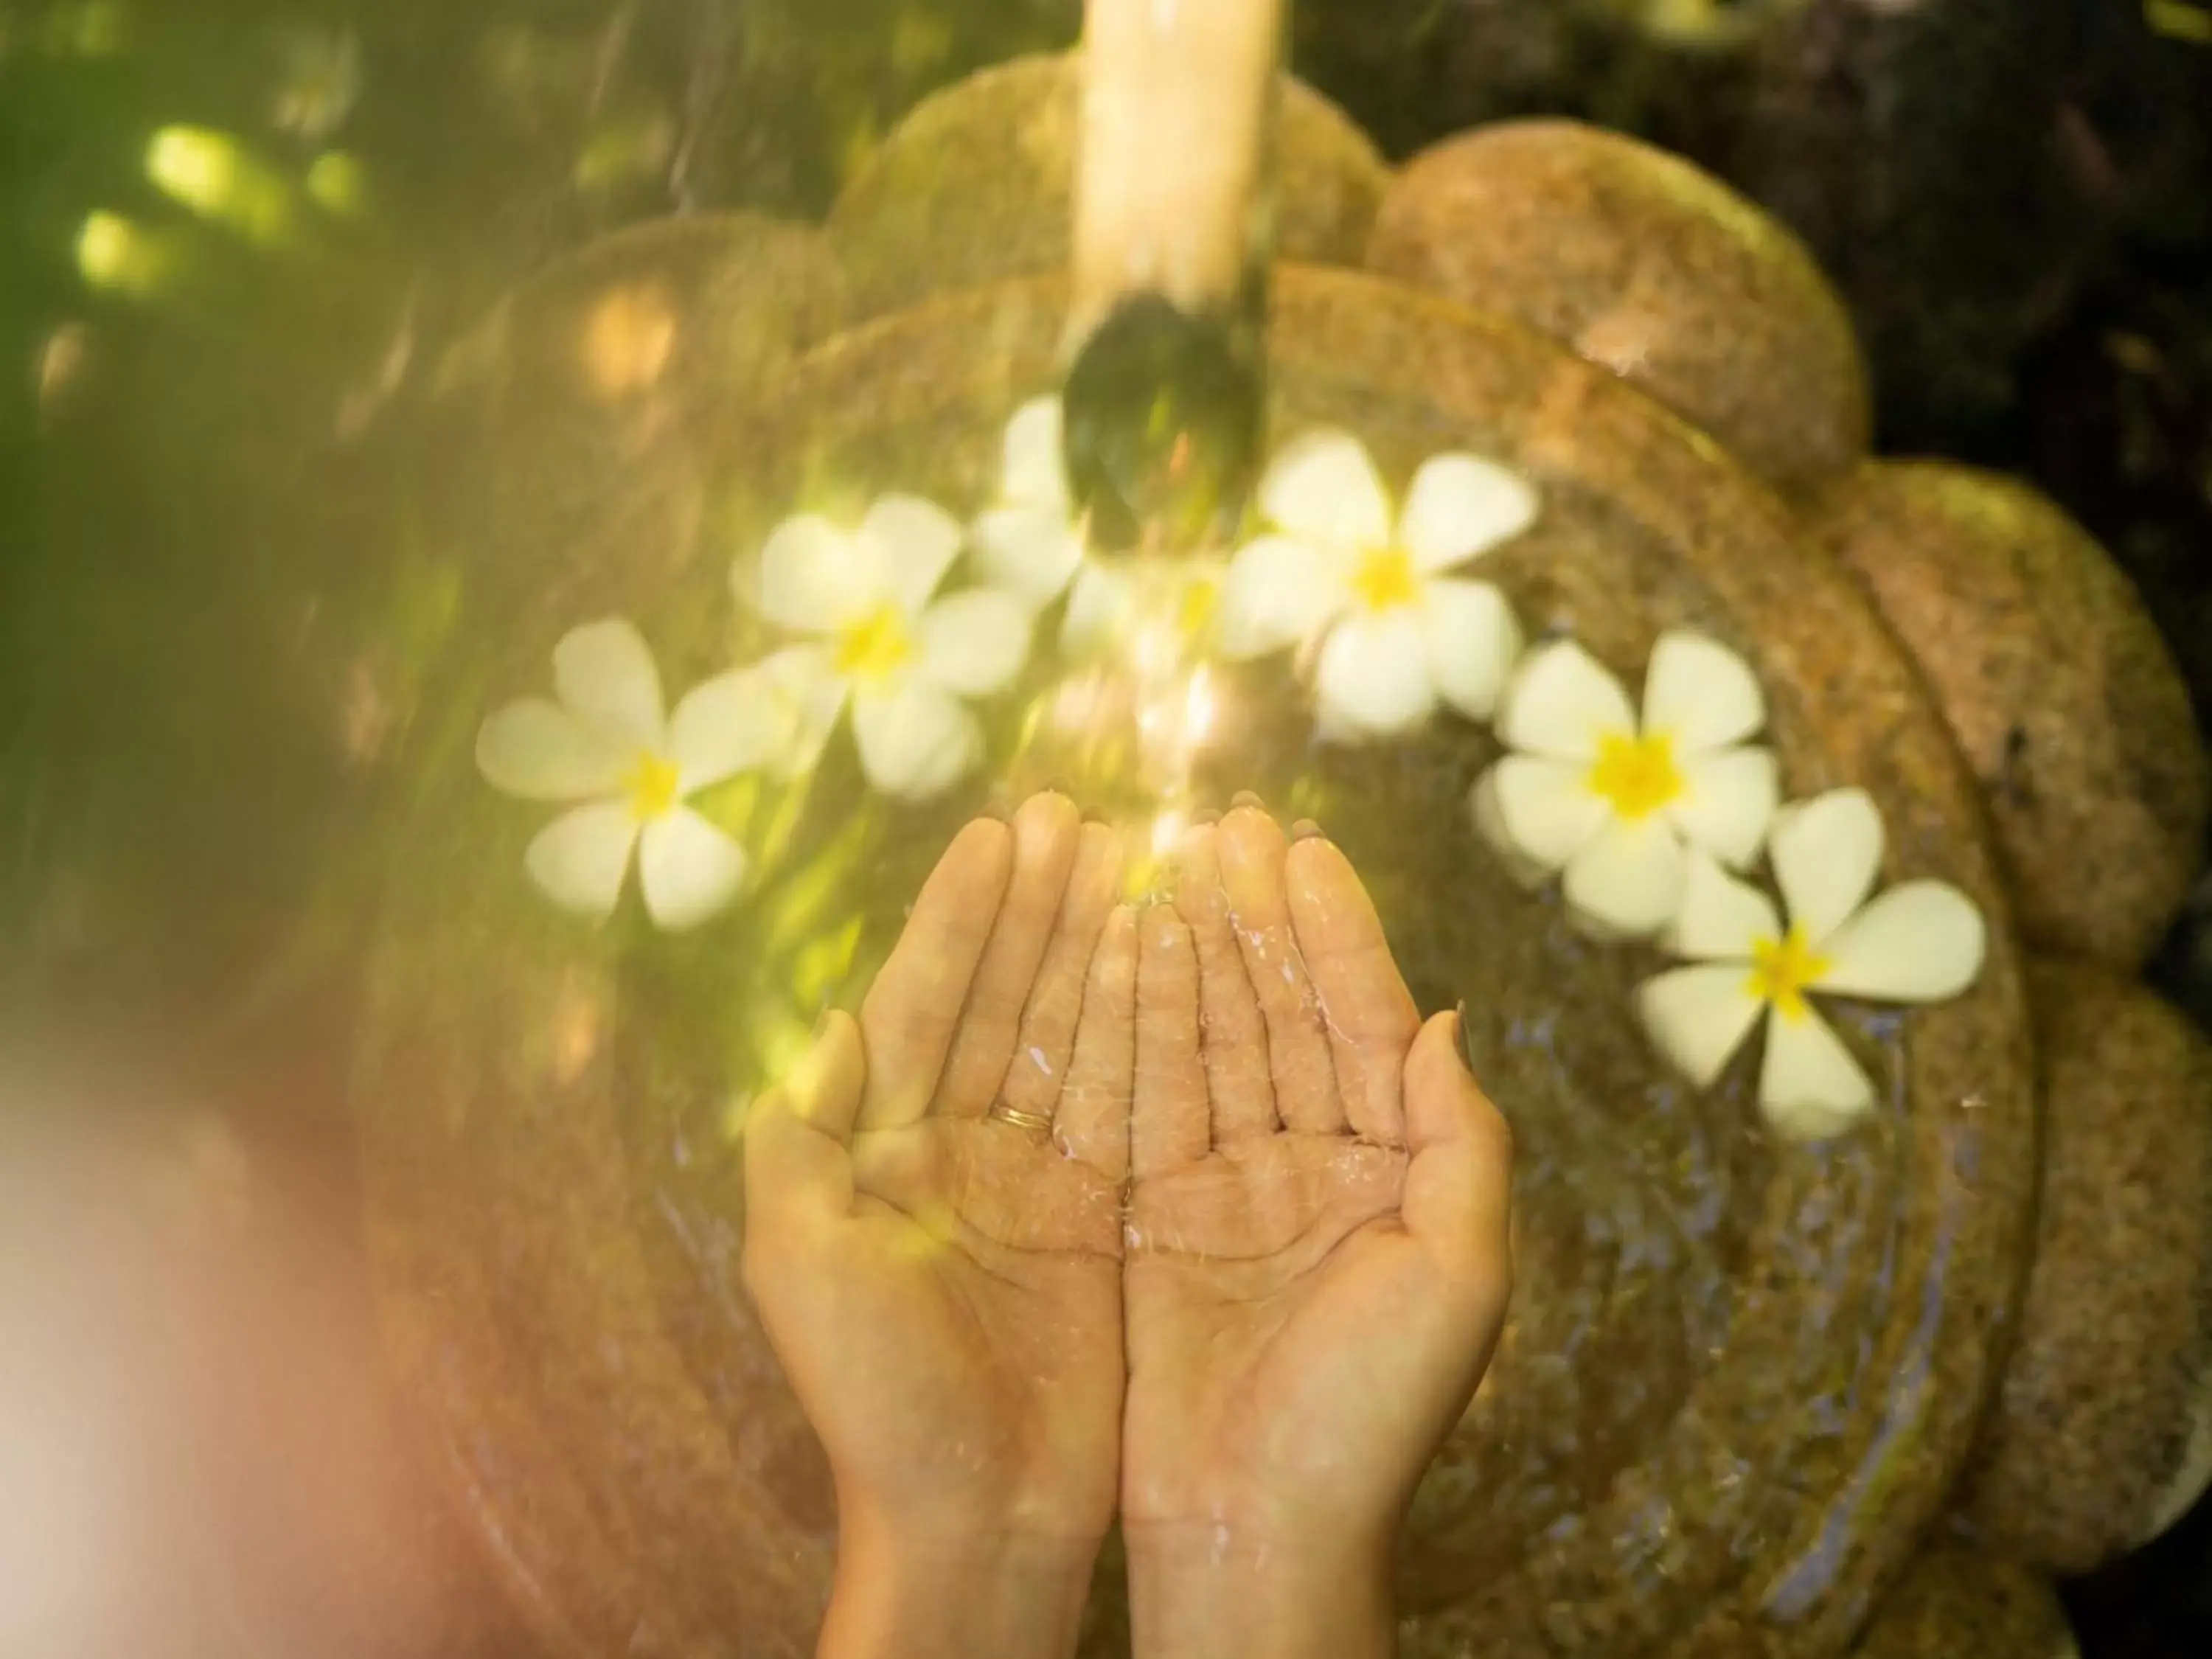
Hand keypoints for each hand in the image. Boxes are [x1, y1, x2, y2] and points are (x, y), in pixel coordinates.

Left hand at [742, 793, 1132, 1658]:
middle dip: (1033, 908)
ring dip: (1091, 947)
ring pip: (1066, 1035)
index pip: (921, 1002)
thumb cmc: (876, 1396)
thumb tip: (830, 1026)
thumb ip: (802, 1137)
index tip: (997, 831)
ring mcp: (1033, 1181)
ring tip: (1127, 860)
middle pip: (1000, 1000)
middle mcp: (957, 1149)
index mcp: (879, 1149)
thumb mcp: (799, 1262)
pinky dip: (1142, 1030)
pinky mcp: (1099, 1220)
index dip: (957, 917)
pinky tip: (1165, 959)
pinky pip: (1122, 1102)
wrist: (975, 1516)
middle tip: (1076, 817)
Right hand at [1121, 804, 1513, 1657]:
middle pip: (1280, 1013)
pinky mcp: (1150, 1219)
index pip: (1362, 1022)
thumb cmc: (1371, 1417)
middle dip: (1255, 918)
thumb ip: (1461, 1142)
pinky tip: (1121, 950)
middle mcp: (1311, 1167)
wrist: (1257, 1528)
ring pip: (1207, 1042)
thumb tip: (1449, 1020)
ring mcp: (1226, 1189)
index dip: (1333, 932)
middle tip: (1224, 823)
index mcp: (1393, 1173)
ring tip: (1169, 860)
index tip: (1299, 847)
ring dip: (1192, 951)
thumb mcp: (1460, 1278)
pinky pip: (1142, 1101)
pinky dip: (1134, 1025)